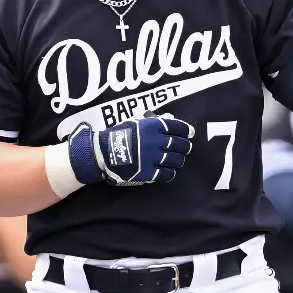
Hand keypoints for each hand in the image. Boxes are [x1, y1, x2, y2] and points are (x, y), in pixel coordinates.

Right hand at [71, 114, 193, 186]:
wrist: (103, 153)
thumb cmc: (118, 134)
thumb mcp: (135, 122)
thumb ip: (152, 121)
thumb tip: (169, 118)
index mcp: (152, 126)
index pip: (176, 127)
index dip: (186, 130)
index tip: (189, 132)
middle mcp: (156, 142)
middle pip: (180, 144)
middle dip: (185, 146)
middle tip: (185, 147)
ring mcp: (153, 158)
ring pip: (176, 160)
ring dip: (179, 159)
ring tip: (178, 159)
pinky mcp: (149, 173)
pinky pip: (167, 174)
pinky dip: (171, 172)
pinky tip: (170, 170)